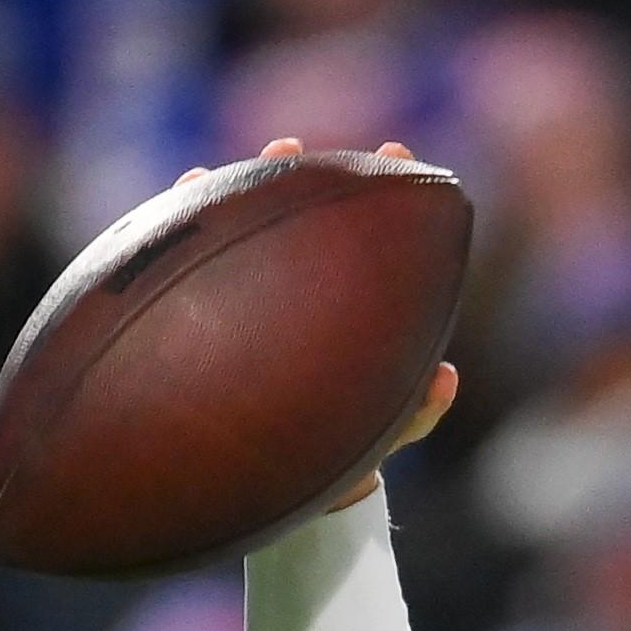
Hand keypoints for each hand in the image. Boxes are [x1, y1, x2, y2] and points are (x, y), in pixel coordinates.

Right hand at [178, 138, 459, 510]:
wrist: (288, 485)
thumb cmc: (346, 452)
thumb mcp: (388, 428)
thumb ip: (418, 410)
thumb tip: (445, 376)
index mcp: (346, 305)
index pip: (363, 236)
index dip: (379, 192)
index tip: (398, 155)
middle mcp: (297, 292)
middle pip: (300, 219)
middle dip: (301, 175)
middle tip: (298, 145)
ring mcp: (249, 298)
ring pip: (244, 230)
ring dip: (246, 186)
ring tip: (260, 156)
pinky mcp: (202, 314)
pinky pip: (190, 262)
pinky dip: (185, 224)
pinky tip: (189, 188)